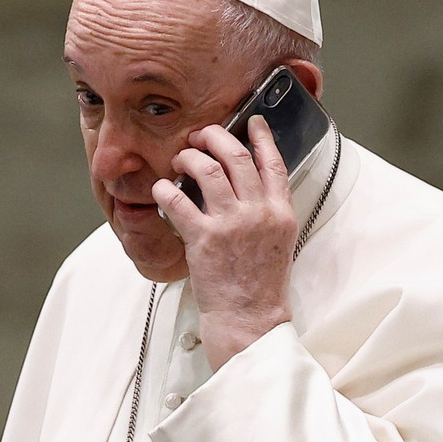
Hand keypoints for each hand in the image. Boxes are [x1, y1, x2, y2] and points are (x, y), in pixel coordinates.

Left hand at [152, 115, 295, 369]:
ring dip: (189, 158)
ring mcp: (231, 224)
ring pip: (207, 169)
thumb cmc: (261, 285)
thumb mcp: (279, 242)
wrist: (251, 319)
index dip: (262, 137)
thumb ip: (268, 211)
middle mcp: (259, 212)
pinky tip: (161, 189)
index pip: (274, 162)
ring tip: (180, 160)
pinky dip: (165, 189)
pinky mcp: (204, 239)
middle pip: (237, 156)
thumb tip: (247, 186)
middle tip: (201, 135)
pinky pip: (178, 201)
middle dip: (215, 137)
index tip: (251, 122)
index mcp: (281, 213)